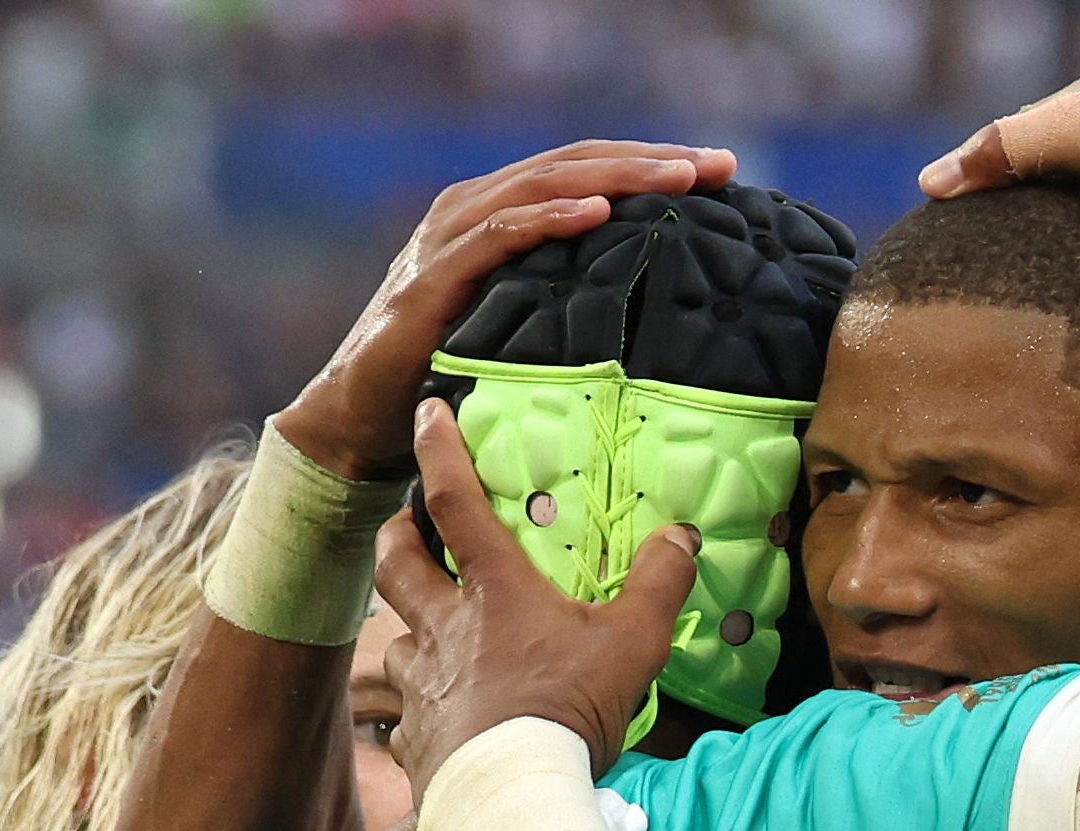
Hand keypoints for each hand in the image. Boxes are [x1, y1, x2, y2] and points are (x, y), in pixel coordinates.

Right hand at [276, 141, 735, 482]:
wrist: (358, 420)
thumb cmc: (446, 382)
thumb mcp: (521, 335)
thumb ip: (567, 308)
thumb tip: (654, 320)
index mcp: (499, 217)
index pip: (585, 174)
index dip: (651, 165)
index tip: (721, 173)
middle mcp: (473, 211)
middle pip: (574, 165)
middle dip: (651, 161)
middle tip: (718, 164)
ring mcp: (449, 238)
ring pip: (544, 185)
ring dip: (616, 178)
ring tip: (678, 177)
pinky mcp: (432, 278)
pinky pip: (498, 235)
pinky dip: (549, 219)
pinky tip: (597, 212)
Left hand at [374, 400, 698, 788]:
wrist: (516, 797)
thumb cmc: (569, 711)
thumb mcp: (633, 646)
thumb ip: (658, 586)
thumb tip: (681, 536)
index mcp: (493, 591)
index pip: (455, 501)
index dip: (439, 451)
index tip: (426, 413)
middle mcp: (444, 627)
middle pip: (396, 564)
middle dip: (396, 537)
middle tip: (403, 530)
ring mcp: (423, 685)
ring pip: (396, 640)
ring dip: (408, 630)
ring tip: (429, 638)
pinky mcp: (415, 738)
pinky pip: (406, 716)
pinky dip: (419, 711)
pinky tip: (440, 724)